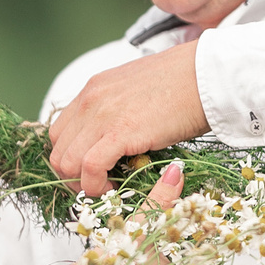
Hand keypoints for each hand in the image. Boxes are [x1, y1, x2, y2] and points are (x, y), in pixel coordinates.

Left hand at [48, 39, 206, 194]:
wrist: (206, 75)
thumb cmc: (184, 84)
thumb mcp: (137, 91)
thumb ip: (119, 111)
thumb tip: (120, 138)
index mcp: (93, 89)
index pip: (60, 132)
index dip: (71, 159)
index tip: (90, 173)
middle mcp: (90, 100)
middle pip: (57, 151)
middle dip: (73, 177)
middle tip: (99, 186)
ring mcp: (101, 115)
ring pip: (66, 163)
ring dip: (83, 184)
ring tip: (109, 188)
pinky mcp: (119, 132)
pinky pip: (89, 167)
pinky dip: (96, 186)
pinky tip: (114, 188)